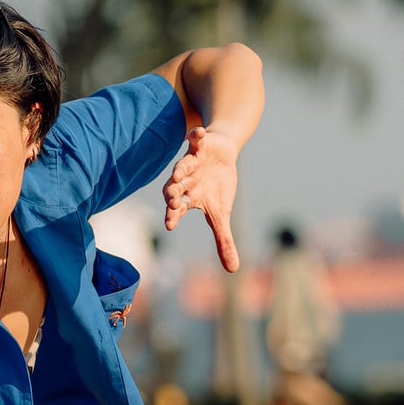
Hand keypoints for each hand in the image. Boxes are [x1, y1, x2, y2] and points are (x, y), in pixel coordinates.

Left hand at [162, 124, 240, 272]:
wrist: (222, 156)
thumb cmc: (217, 187)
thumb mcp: (221, 214)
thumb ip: (223, 240)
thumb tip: (233, 270)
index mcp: (188, 199)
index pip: (177, 210)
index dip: (173, 215)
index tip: (170, 225)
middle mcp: (185, 181)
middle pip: (174, 188)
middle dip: (173, 193)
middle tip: (173, 199)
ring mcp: (190, 162)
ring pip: (181, 166)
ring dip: (180, 169)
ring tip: (179, 173)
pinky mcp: (198, 145)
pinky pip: (195, 140)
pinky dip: (196, 137)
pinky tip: (199, 134)